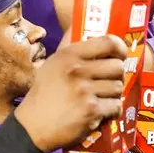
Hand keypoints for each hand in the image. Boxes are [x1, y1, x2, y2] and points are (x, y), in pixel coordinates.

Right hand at [15, 35, 127, 152]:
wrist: (33, 127)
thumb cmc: (44, 94)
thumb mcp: (52, 65)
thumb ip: (71, 49)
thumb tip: (83, 25)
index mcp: (69, 55)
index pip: (108, 42)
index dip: (120, 48)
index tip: (120, 55)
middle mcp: (77, 70)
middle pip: (117, 67)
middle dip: (116, 76)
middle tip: (108, 82)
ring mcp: (85, 91)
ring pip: (118, 88)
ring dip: (113, 95)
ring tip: (102, 99)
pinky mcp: (91, 111)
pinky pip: (116, 107)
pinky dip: (111, 111)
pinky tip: (101, 112)